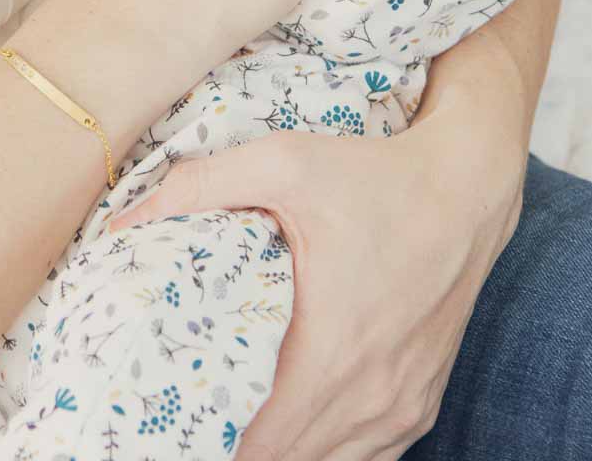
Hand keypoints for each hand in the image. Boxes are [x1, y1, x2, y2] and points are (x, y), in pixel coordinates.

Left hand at [107, 114, 523, 460]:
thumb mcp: (284, 160)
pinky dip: (324, 445)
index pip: (255, 446)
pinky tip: (291, 420)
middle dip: (232, 443)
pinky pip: (365, 452)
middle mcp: (374, 397)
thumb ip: (198, 186)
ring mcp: (404, 406)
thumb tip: (124, 222)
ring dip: (278, 448)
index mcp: (333, 356)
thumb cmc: (375, 175)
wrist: (467, 185)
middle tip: (186, 414)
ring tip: (227, 418)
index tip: (168, 419)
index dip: (205, 438)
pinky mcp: (421, 400)